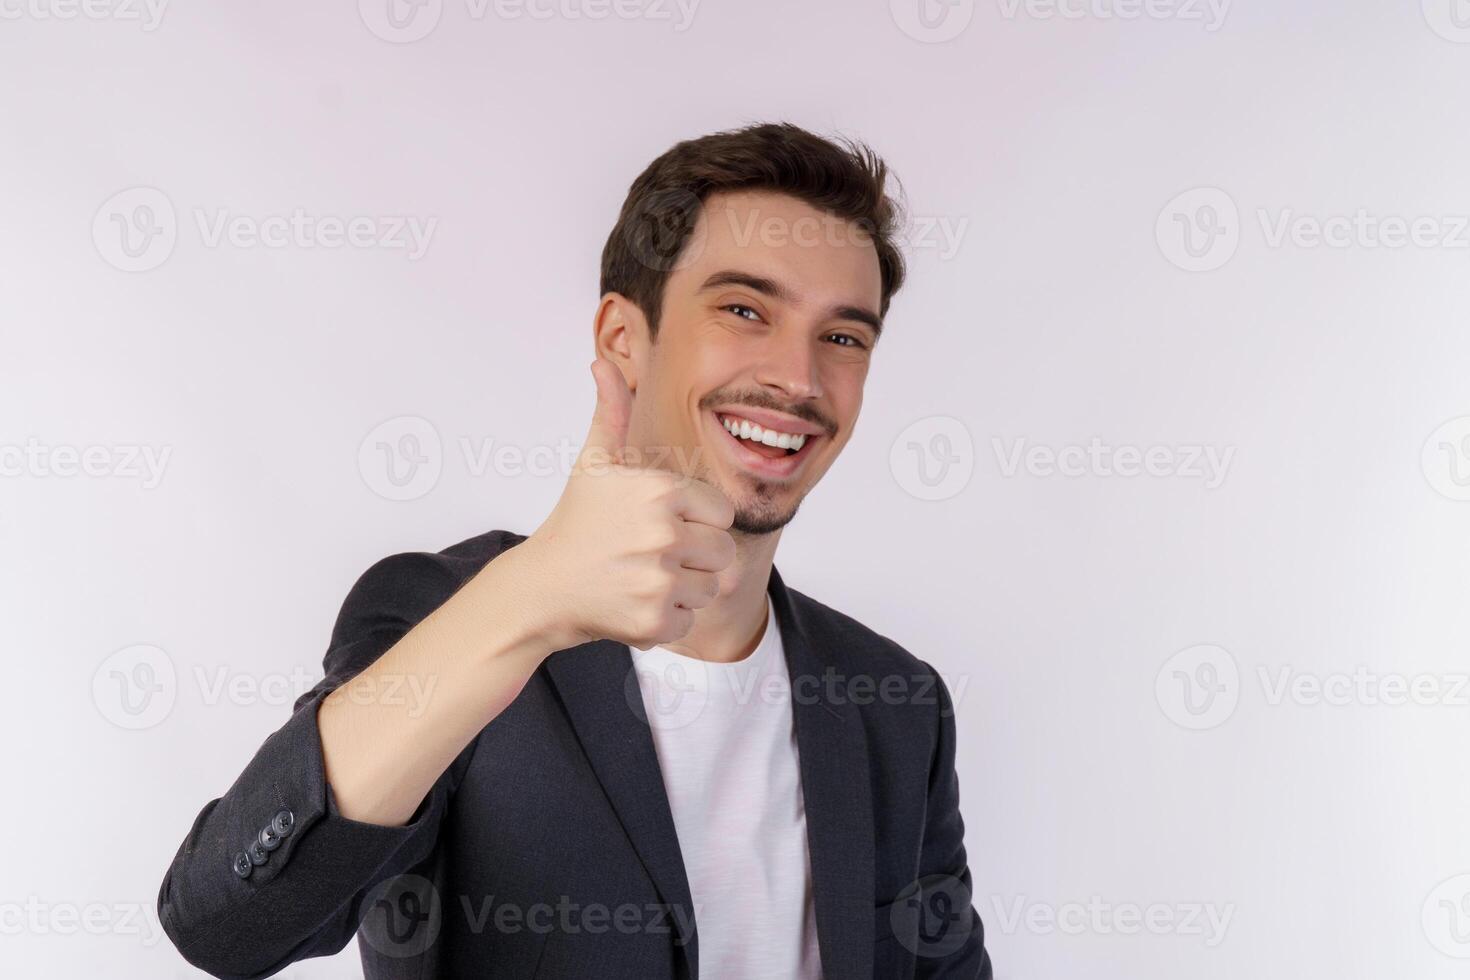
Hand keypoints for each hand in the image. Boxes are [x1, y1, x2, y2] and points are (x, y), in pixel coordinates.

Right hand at [518, 359, 735, 650]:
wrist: (542, 587)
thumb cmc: (576, 521)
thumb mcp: (595, 462)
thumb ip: (612, 412)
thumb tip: (602, 364)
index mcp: (661, 492)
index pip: (722, 512)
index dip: (696, 520)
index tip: (661, 524)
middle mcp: (664, 534)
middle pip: (721, 552)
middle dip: (692, 557)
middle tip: (648, 554)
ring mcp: (659, 580)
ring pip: (710, 588)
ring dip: (682, 588)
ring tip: (641, 577)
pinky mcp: (654, 621)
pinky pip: (690, 620)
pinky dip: (667, 618)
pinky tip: (634, 602)